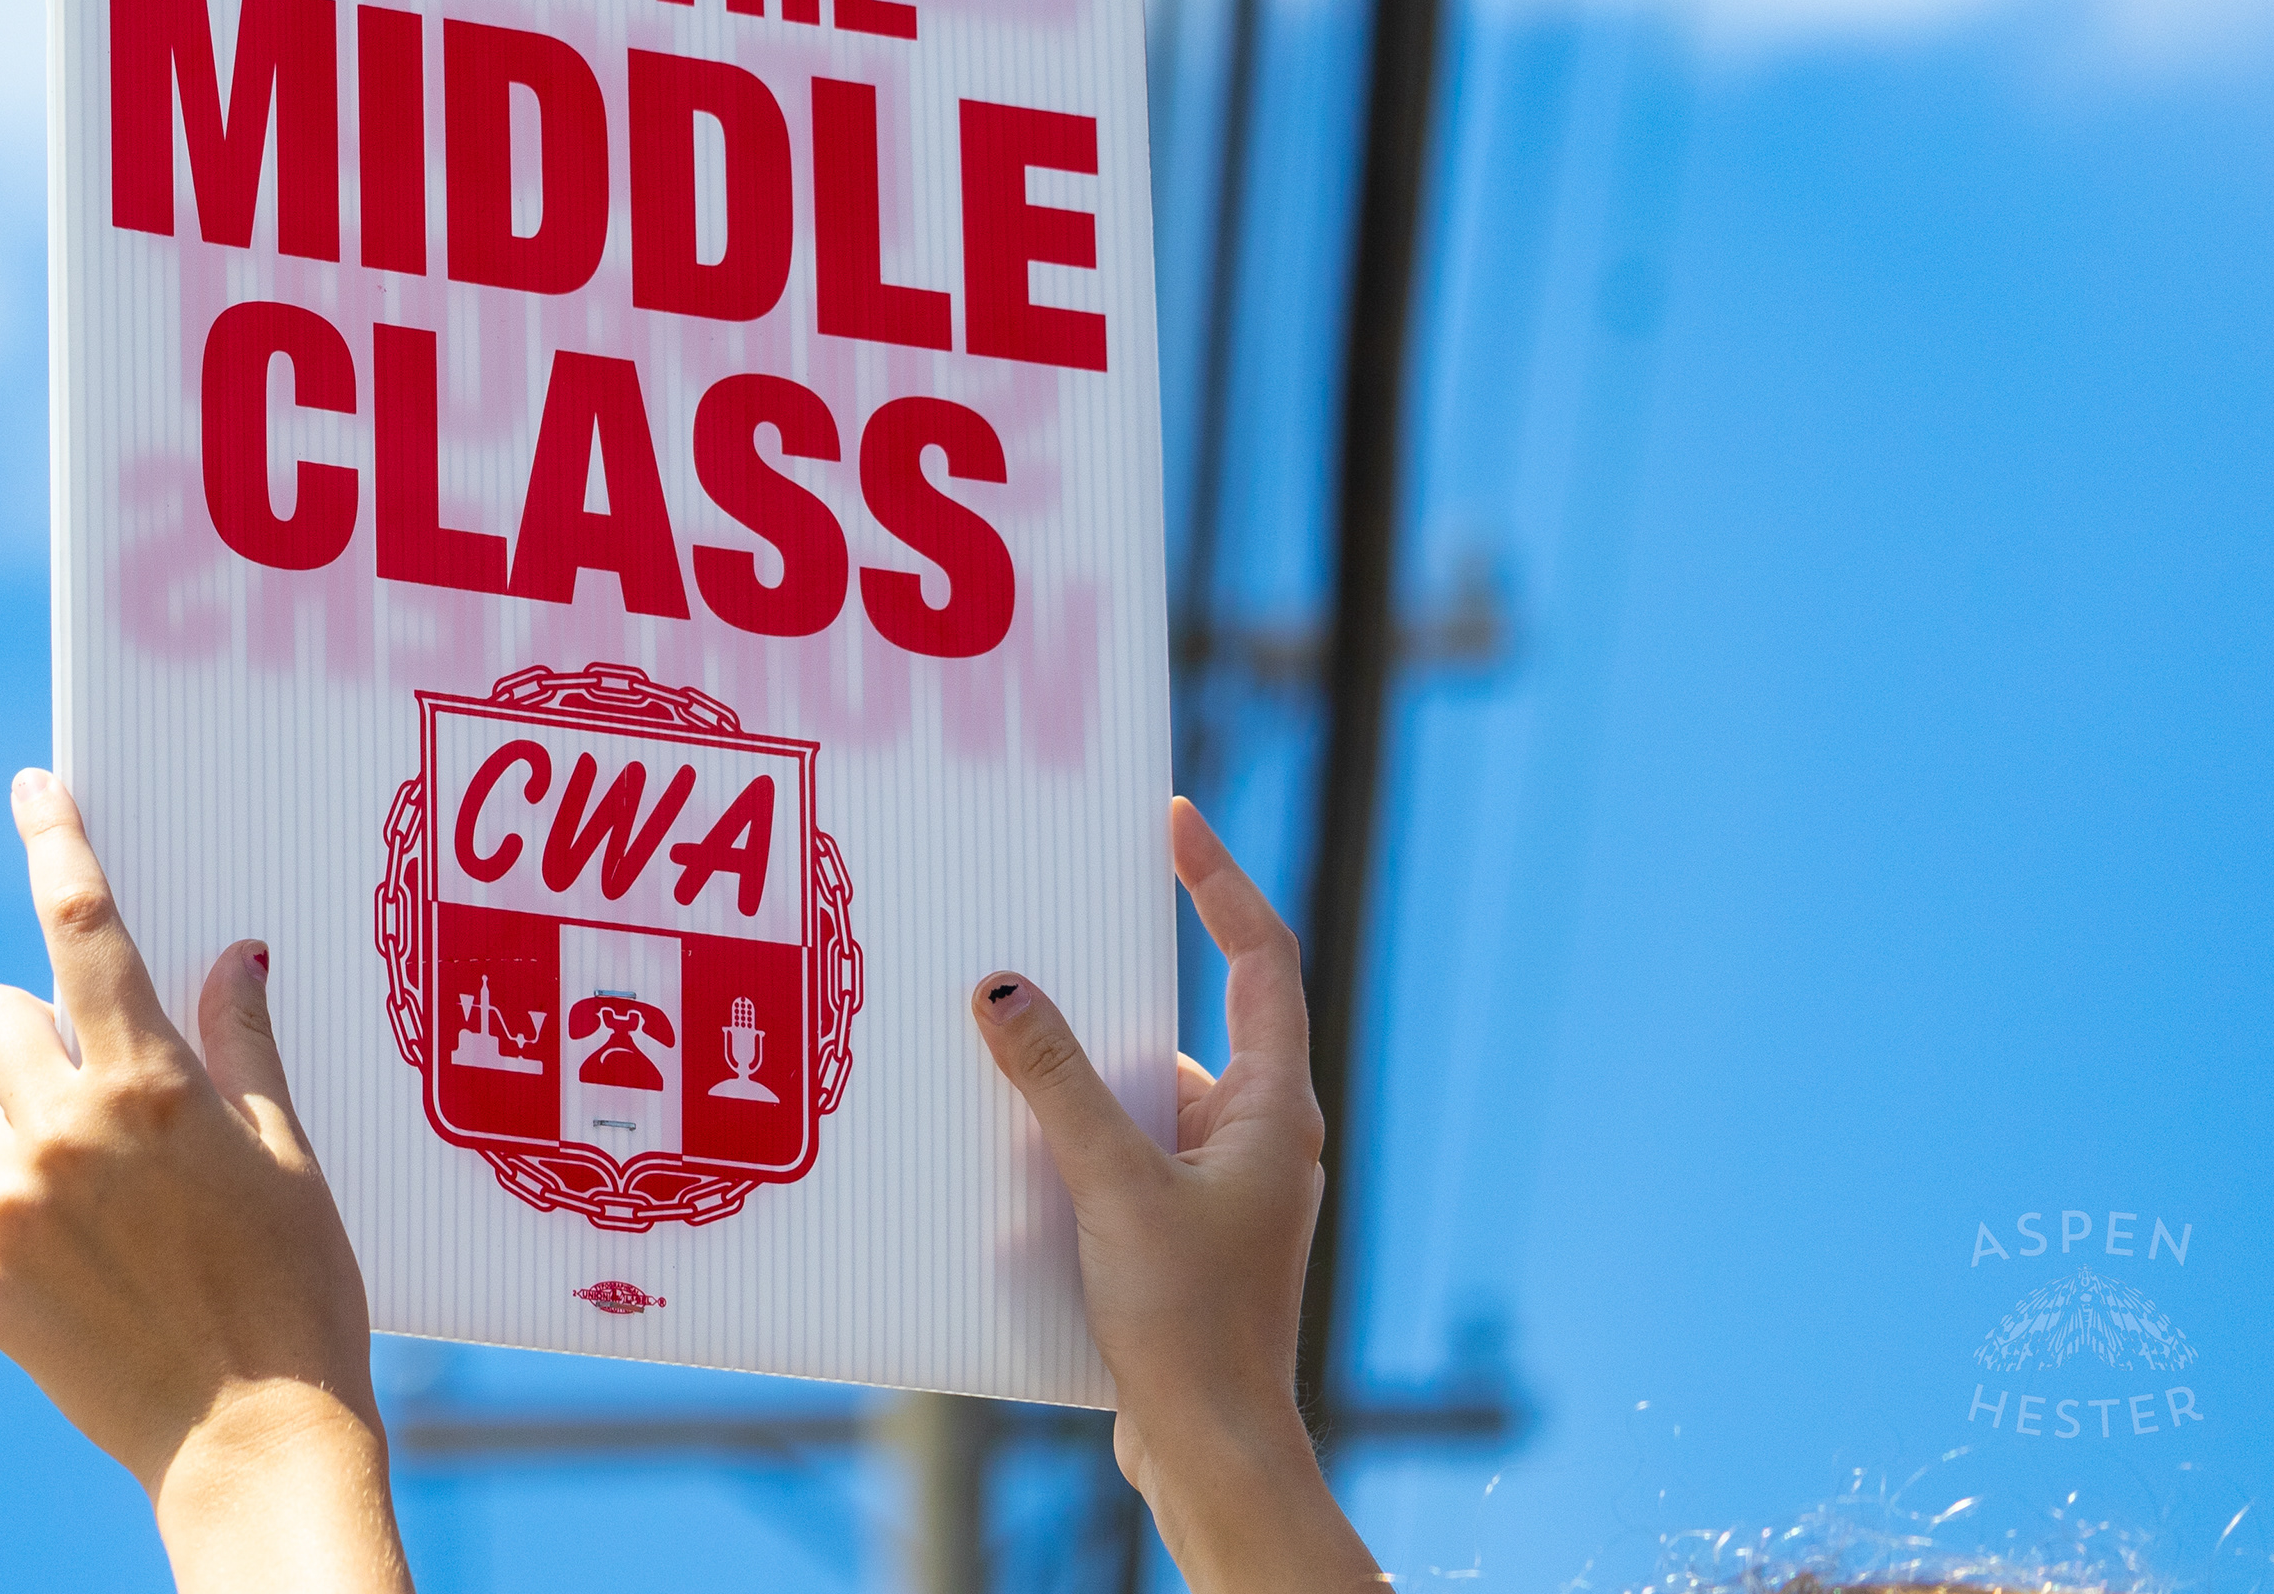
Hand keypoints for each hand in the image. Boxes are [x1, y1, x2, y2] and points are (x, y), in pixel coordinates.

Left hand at [0, 769, 411, 1593]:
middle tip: (101, 1091)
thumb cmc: (296, 1293)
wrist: (252, 1445)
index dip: (55, 843)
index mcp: (147, 1086)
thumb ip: (244, 1046)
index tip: (33, 790)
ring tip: (124, 1225)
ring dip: (38, 1143)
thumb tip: (236, 955)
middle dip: (36, 1033)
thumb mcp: (288, 1157)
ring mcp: (6, 1208)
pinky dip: (29, 1234)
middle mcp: (59, 1132)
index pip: (83, 927)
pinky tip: (97, 1284)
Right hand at [972, 796, 1382, 1593]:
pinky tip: (1012, 1155)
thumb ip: (1056, 1081)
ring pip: (1149, 1094)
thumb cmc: (1189, 1324)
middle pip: (1191, 1021)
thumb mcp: (1112, 1187)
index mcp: (1271, 1107)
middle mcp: (1259, 1135)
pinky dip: (1076, 1140)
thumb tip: (1003, 986)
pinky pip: (1129, 1151)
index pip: (1258, 959)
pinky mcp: (1188, 1233)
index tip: (1173, 821)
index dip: (1220, 882)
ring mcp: (1227, 1187)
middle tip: (1049, 927)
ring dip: (1083, 1078)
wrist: (1213, 1453)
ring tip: (1004, 1053)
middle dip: (1115, 983)